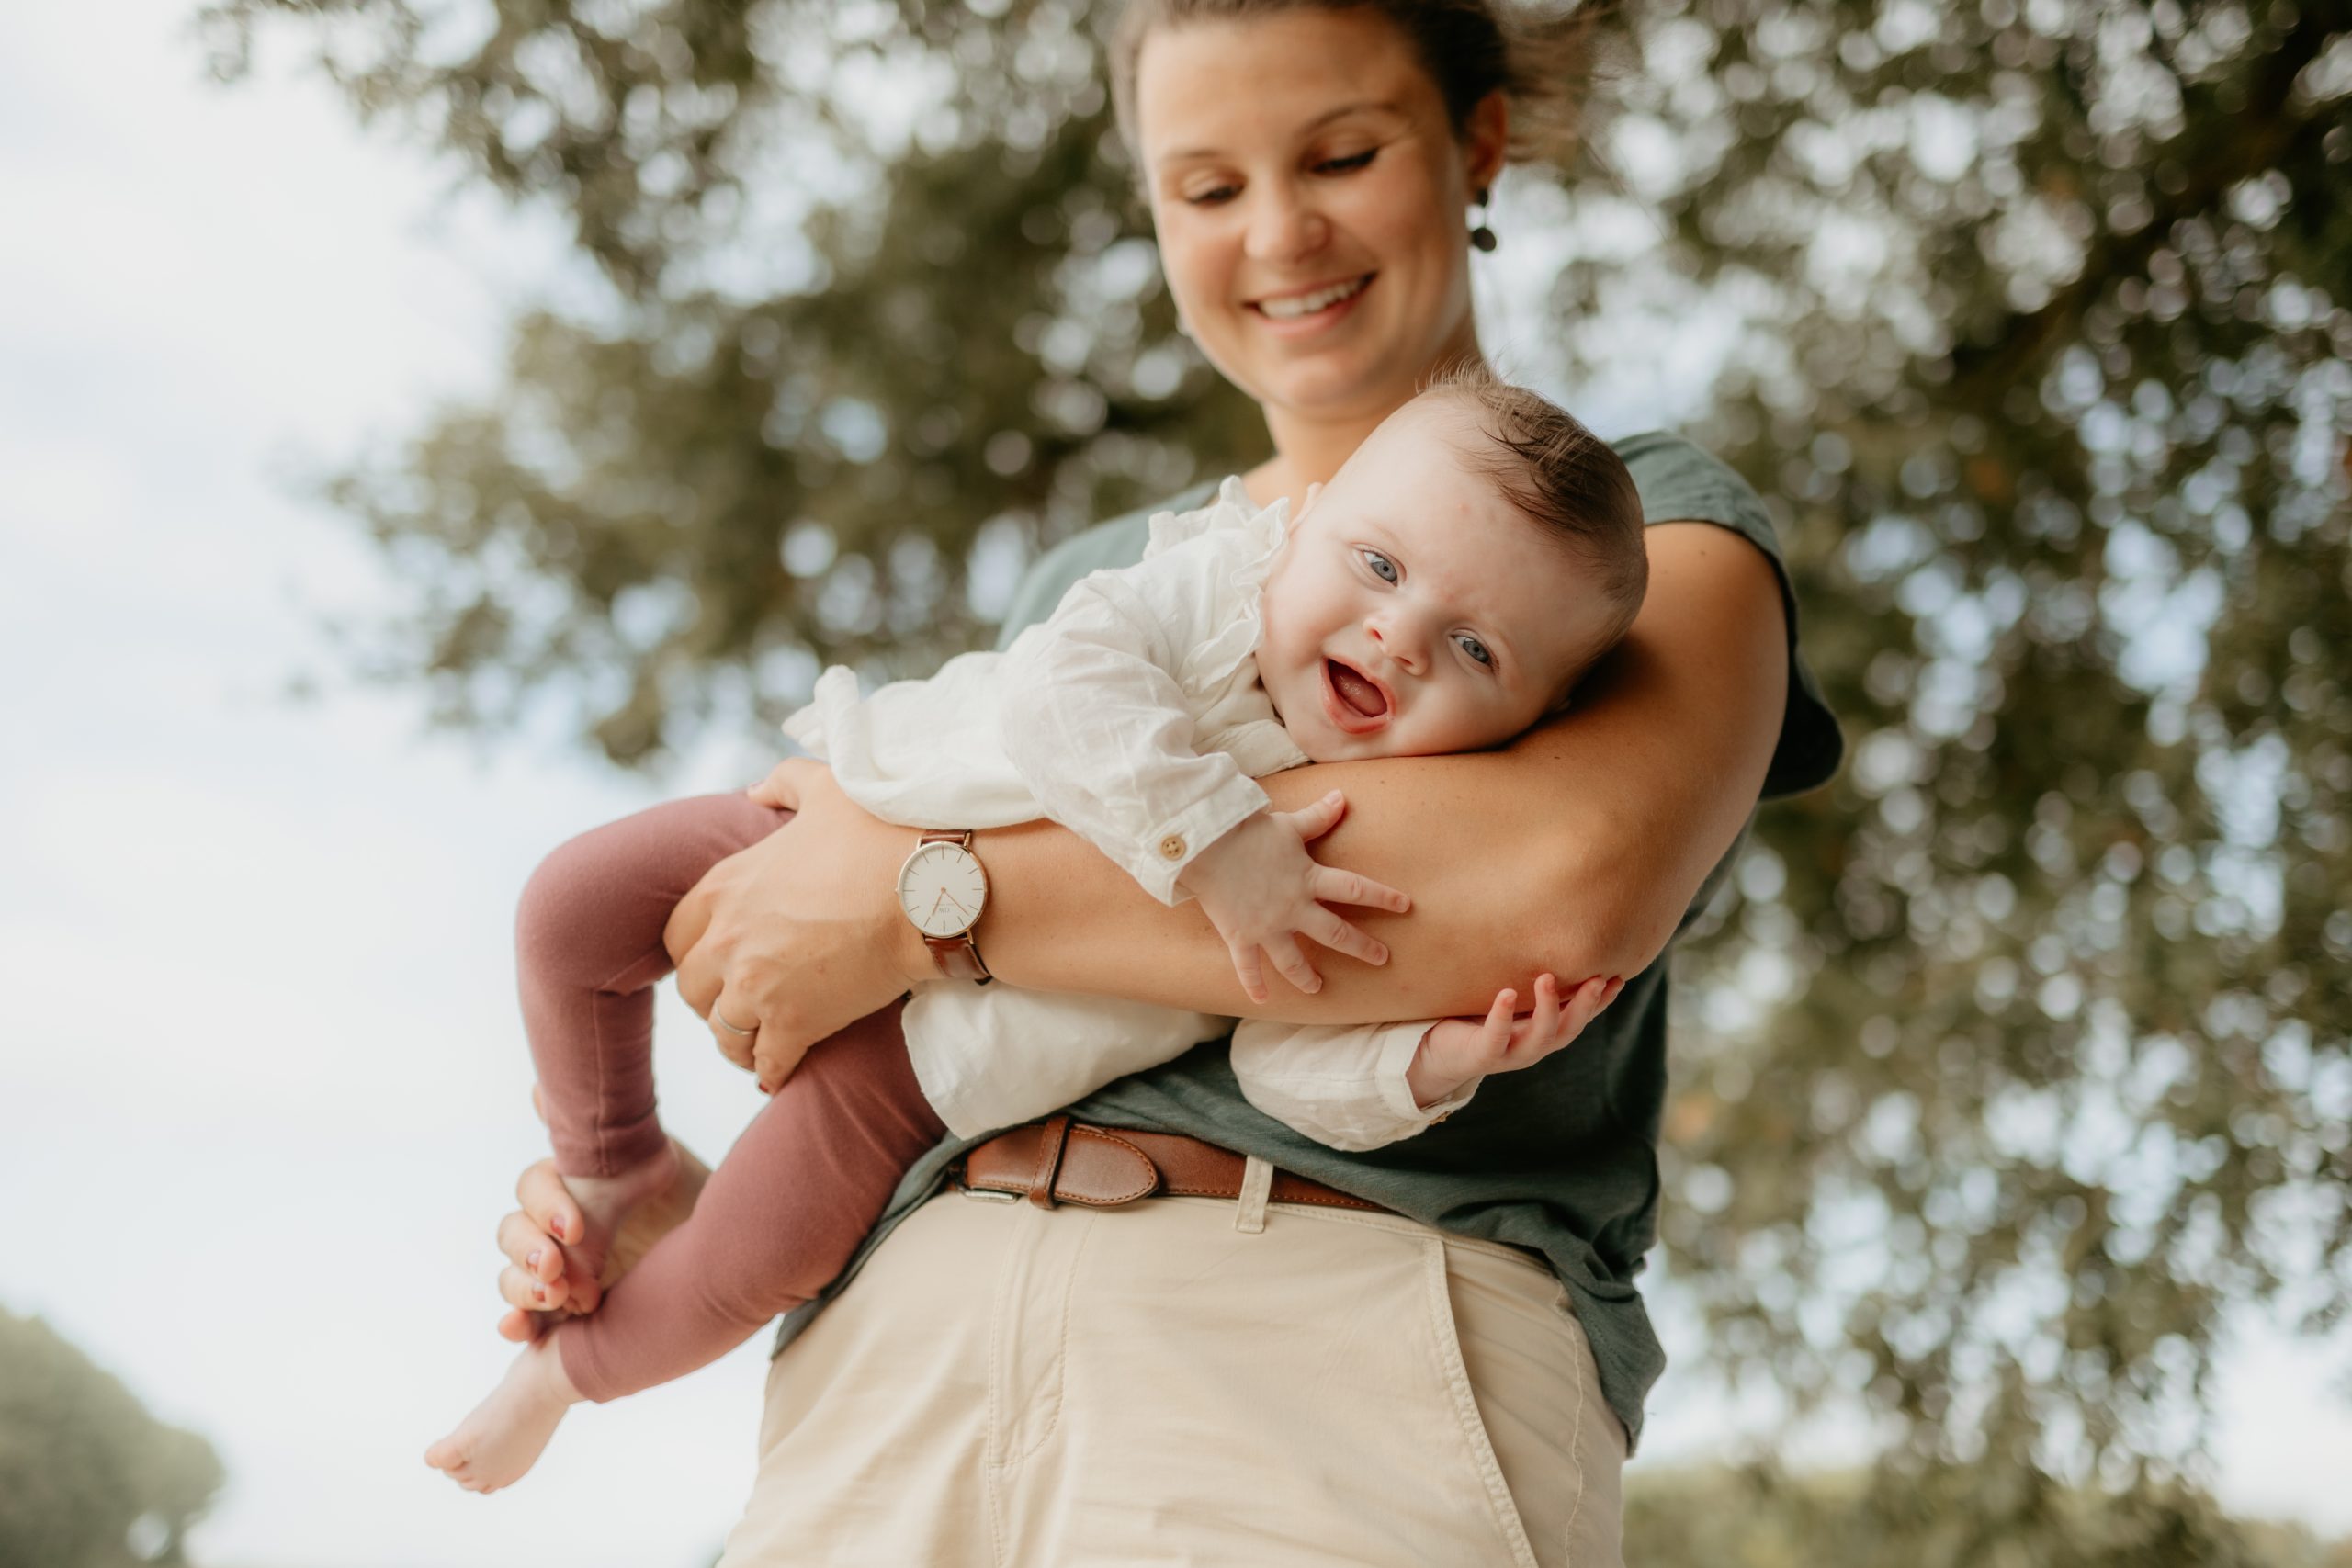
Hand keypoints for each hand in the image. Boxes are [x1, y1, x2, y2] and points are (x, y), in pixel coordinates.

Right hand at [491, 1132, 710, 1342]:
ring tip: (554, 1297)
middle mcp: (554, 1229)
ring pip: (512, 1277)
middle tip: (555, 1267)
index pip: (532, 1190)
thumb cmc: (685, 1196)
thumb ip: (602, 1134)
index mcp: (569, 1187)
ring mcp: (556, 1272)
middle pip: (512, 1235)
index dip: (547, 1206)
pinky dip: (516, 1322)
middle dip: (529, 1251)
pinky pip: (525, 1320)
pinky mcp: (565, 1311)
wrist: (726, 1243)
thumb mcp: (652, 1159)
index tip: (577, 1227)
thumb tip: (542, 1089)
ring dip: (521, 1288)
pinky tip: (518, 1328)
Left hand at [664, 758, 927, 1090]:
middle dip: (714, 999)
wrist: (929, 889)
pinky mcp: (794, 1023)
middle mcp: (728, 940)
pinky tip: (781, 1073)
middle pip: (693, 989)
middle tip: (743, 1003)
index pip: (677, 935)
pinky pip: (766, 1062)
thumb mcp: (826, 790)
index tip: (720, 961)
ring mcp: (756, 986)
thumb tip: (755, 790)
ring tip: (759, 1044)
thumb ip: (783, 784)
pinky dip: (772, 1070)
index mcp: (725, 887)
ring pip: (723, 1033)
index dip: (698, 952)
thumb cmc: (882, 835)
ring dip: (739, 1040)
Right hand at [1174, 790, 1411, 1002]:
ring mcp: (1267, 926)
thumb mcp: (1289, 824)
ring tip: (1317, 988)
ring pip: (1292, 960)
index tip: (1405, 906)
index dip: (1382, 897)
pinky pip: (1248, 966)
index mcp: (1308, 878)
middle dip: (1361, 947)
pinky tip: (1261, 1001)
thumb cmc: (1247, 831)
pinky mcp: (1240, 935)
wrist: (1205, 845)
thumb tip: (1342, 797)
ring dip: (1306, 976)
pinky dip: (1253, 984)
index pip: (1355, 889)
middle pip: (1335, 933)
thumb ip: (1318, 817)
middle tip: (1382, 959)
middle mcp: (1293, 908)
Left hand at [1405, 972, 1622, 1109]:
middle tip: (1598, 978)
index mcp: (1544, 1031)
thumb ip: (1531, 983)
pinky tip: (1506, 994)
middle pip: (1569, 1028)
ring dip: (1548, 1008)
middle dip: (1586, 1005)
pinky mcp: (1482, 1056)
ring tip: (1546, 978)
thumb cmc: (1476, 1018)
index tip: (1620, 977)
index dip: (1602, 1001)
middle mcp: (1533, 1045)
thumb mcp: (1511, 1000)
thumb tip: (1553, 941)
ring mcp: (1510, 1053)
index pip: (1580, 1016)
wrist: (1438, 1053)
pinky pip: (1495, 1038)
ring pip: (1540, 1037)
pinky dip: (1502, 1017)